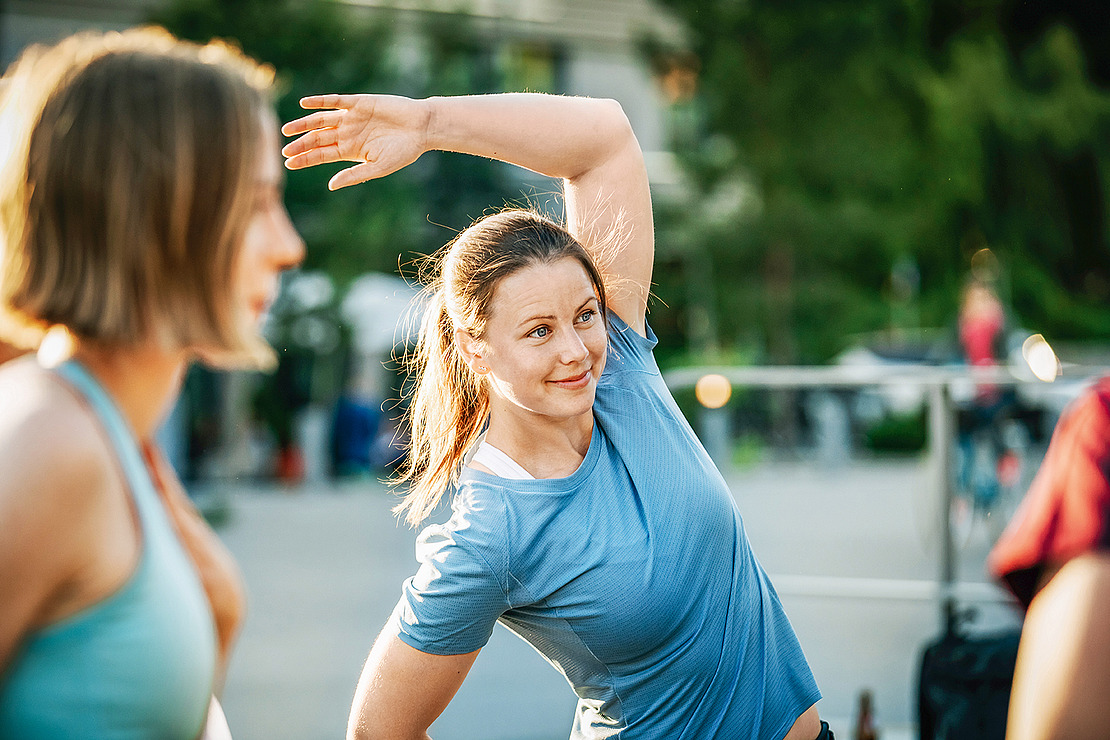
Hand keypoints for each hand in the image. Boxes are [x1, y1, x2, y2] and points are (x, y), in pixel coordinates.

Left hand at [281, 94, 430, 189]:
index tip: (288, 163)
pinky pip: (335, 101)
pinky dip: (320, 101)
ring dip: (304, 124)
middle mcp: (347, 133)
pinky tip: (305, 104)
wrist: (422, 128)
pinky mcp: (359, 102)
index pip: (321, 155)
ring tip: (287, 130)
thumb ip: (354, 175)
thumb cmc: (404, 151)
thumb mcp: (378, 167)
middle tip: (284, 150)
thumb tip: (331, 185)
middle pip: (317, 138)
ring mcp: (351, 117)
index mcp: (350, 151)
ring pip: (321, 120)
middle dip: (301, 144)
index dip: (305, 159)